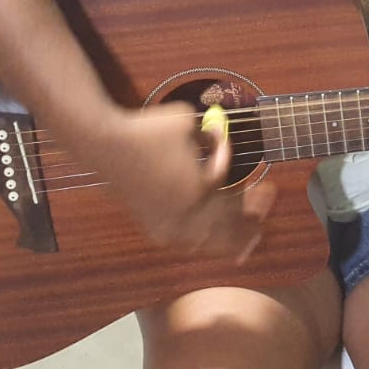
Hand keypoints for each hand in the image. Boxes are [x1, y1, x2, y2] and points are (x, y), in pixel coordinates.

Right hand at [76, 102, 275, 261]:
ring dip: (229, 237)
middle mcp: (184, 216)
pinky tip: (211, 232)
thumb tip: (221, 144)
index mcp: (198, 193)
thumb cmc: (147, 131)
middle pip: (228, 235)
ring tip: (245, 229)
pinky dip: (204, 240)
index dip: (255, 195)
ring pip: (207, 245)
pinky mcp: (151, 224)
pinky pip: (186, 242)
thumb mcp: (188, 124)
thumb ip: (211, 137)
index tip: (265, 182)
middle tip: (263, 211)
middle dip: (250, 224)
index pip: (236, 202)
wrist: (104, 143)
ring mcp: (166, 224)